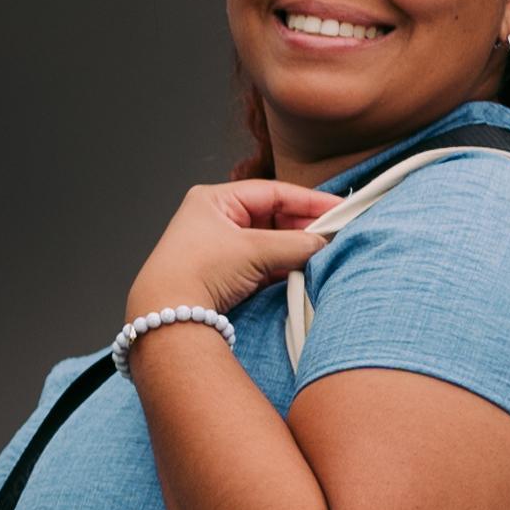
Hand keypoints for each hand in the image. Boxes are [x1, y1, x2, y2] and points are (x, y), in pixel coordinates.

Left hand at [123, 180, 338, 334]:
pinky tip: (307, 269)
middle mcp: (216, 219)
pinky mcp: (227, 273)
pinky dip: (285, 266)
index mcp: (215, 200)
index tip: (341, 208)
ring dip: (297, 248)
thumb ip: (296, 243)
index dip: (310, 200)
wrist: (168, 315)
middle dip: (306, 227)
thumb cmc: (199, 272)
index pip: (273, 193)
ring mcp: (221, 247)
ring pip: (272, 241)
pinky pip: (265, 263)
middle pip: (274, 216)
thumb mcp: (254, 250)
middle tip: (338, 235)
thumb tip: (324, 243)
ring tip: (326, 252)